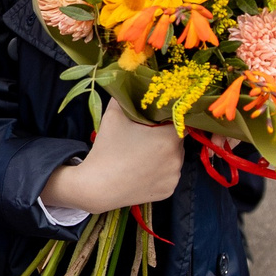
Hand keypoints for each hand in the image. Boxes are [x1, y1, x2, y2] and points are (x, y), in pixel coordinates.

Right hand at [42, 105, 181, 213]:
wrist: (97, 187)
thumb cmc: (107, 150)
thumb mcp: (113, 116)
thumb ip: (125, 97)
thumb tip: (129, 83)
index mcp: (168, 137)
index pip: (179, 120)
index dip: (168, 118)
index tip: (155, 120)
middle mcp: (177, 158)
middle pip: (177, 140)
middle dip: (165, 136)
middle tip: (145, 137)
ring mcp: (173, 177)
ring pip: (174, 158)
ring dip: (164, 155)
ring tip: (143, 155)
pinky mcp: (168, 191)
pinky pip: (169, 176)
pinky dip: (161, 172)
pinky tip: (143, 171)